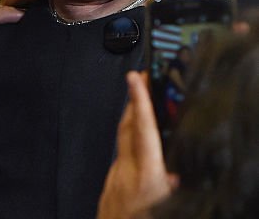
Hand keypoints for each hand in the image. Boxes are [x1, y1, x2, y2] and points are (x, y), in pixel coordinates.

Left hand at [97, 72, 175, 218]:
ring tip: (142, 114)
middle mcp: (124, 177)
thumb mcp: (170, 210)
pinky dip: (128, 155)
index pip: (143, 132)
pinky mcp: (105, 194)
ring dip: (130, 128)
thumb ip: (175, 191)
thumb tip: (177, 176)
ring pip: (121, 148)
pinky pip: (118, 166)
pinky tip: (137, 159)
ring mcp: (112, 184)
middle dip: (132, 104)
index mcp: (145, 182)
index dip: (140, 102)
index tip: (135, 77)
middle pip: (126, 131)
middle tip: (141, 82)